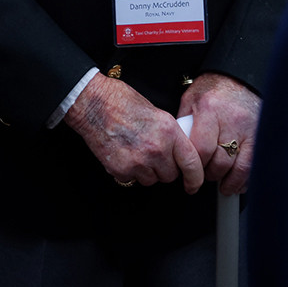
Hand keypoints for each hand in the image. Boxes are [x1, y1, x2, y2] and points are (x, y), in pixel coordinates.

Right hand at [65, 73, 203, 192]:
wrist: (92, 103)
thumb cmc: (121, 102)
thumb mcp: (157, 114)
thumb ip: (171, 136)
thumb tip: (178, 154)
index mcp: (169, 132)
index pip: (192, 164)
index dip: (195, 178)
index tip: (193, 184)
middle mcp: (156, 149)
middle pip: (170, 175)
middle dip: (164, 169)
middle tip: (152, 154)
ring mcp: (138, 161)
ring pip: (151, 180)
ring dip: (146, 171)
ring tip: (134, 151)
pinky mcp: (120, 169)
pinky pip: (132, 179)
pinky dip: (128, 171)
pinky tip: (122, 153)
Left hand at [177, 72, 261, 195]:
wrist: (240, 78)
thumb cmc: (213, 89)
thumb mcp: (190, 99)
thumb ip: (183, 123)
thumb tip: (175, 148)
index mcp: (210, 110)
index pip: (201, 149)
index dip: (194, 166)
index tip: (189, 171)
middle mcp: (231, 121)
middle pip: (219, 162)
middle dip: (209, 175)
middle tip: (203, 175)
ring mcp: (249, 130)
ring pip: (238, 168)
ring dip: (227, 181)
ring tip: (219, 183)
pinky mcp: (260, 136)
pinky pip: (253, 165)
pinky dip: (245, 179)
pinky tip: (237, 184)